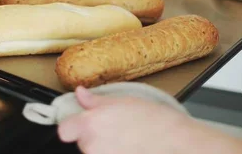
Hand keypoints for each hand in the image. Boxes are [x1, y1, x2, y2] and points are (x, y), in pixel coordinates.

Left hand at [57, 86, 195, 153]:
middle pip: (81, 142)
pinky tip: (130, 149)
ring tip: (125, 141)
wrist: (177, 144)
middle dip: (94, 137)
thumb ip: (95, 101)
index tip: (78, 124)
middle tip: (114, 130)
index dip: (71, 126)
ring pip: (94, 152)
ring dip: (105, 148)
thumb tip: (80, 94)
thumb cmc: (155, 122)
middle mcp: (91, 146)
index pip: (64, 130)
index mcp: (90, 124)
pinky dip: (115, 153)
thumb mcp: (122, 102)